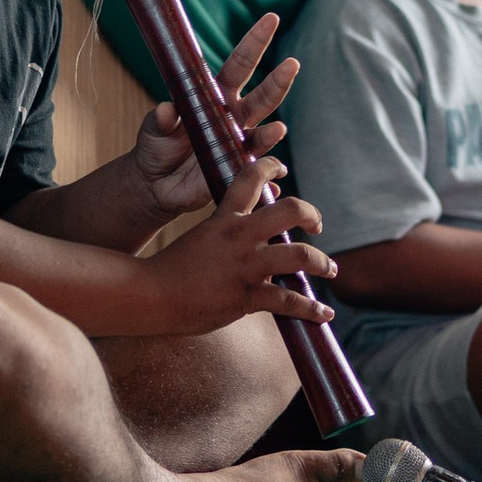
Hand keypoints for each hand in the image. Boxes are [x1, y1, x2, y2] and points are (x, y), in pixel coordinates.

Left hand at [133, 12, 299, 219]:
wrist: (154, 184)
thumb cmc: (155, 146)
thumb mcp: (153, 128)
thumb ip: (161, 118)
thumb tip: (166, 108)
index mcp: (215, 96)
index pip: (240, 64)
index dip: (255, 42)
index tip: (272, 19)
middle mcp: (232, 116)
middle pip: (262, 96)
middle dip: (278, 81)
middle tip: (292, 65)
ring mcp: (237, 143)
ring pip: (263, 133)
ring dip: (272, 132)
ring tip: (278, 130)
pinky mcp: (236, 170)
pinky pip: (258, 170)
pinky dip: (268, 172)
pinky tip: (277, 173)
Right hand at [146, 158, 337, 334]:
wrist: (150, 294)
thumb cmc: (171, 270)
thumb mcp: (200, 238)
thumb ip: (224, 233)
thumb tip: (246, 238)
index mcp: (225, 217)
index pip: (251, 177)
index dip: (270, 166)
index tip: (282, 168)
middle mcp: (240, 236)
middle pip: (290, 209)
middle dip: (311, 215)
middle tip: (318, 225)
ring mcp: (246, 266)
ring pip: (298, 255)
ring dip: (321, 262)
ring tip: (330, 268)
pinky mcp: (247, 296)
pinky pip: (288, 301)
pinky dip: (311, 309)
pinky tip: (324, 315)